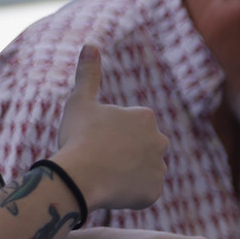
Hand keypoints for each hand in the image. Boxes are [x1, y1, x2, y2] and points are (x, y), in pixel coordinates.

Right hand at [51, 45, 167, 210]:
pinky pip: (142, 193)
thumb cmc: (78, 137)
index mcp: (145, 116)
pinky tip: (111, 191)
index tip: (94, 141)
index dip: (108, 136)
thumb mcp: (80, 102)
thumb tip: (91, 44)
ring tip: (104, 176)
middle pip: (139, 149)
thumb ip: (88, 73)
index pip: (129, 127)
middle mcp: (160, 139)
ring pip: (141, 171)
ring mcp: (160, 167)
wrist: (80, 175)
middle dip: (122, 155)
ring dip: (126, 174)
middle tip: (99, 160)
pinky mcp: (155, 191)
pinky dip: (129, 194)